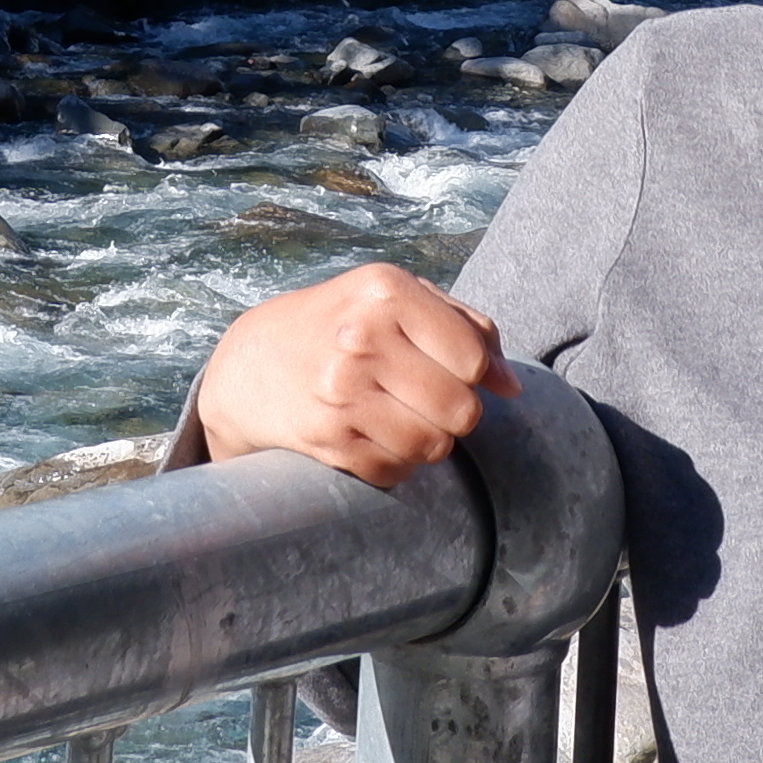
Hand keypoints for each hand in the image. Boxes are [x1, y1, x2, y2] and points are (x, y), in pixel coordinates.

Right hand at [195, 263, 513, 486]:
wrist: (251, 364)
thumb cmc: (341, 324)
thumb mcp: (398, 300)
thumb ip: (466, 329)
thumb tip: (511, 386)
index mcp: (386, 292)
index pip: (472, 357)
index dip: (475, 373)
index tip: (454, 371)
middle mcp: (362, 338)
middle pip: (461, 409)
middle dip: (455, 412)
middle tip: (429, 400)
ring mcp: (341, 392)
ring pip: (433, 446)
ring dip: (428, 441)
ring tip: (401, 417)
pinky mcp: (326, 438)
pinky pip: (396, 471)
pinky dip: (396, 463)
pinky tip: (374, 435)